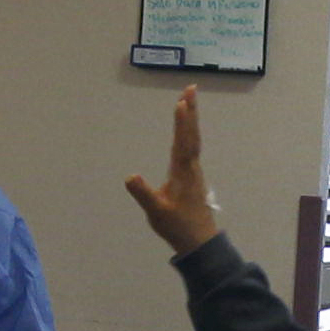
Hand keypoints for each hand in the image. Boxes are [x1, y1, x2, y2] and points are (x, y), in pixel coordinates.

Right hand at [122, 88, 218, 257]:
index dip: (182, 122)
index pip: (183, 141)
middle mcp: (191, 167)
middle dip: (190, 111)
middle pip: (191, 134)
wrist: (200, 242)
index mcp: (183, 171)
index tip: (182, 102)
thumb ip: (143, 193)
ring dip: (190, 120)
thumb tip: (130, 176)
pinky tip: (186, 133)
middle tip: (191, 88)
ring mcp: (194, 172)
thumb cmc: (178, 226)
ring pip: (193, 139)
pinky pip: (191, 148)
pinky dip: (189, 134)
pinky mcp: (192, 177)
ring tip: (187, 102)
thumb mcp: (156, 211)